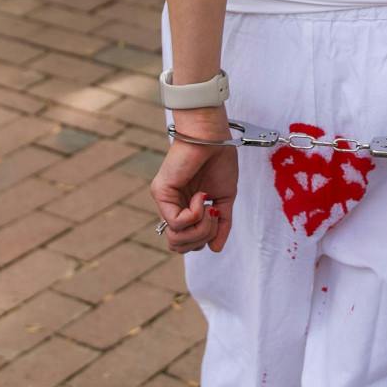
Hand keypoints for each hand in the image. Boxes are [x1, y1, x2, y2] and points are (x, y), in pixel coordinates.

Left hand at [151, 111, 236, 254]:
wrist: (213, 136)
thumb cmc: (219, 160)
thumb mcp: (225, 199)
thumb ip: (221, 225)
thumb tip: (215, 249)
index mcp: (185, 208)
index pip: (186, 242)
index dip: (204, 239)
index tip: (216, 216)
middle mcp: (172, 207)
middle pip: (179, 246)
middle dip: (202, 238)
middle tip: (213, 215)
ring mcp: (165, 201)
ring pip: (176, 240)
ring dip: (200, 229)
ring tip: (208, 207)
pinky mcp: (161, 193)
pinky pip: (177, 222)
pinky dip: (195, 214)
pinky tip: (201, 196)